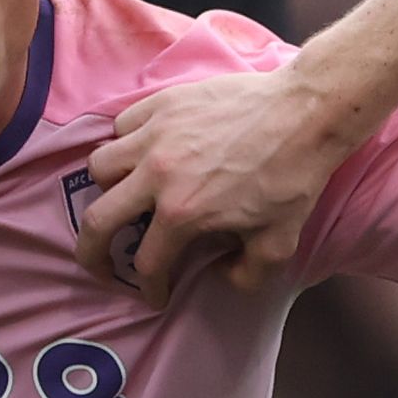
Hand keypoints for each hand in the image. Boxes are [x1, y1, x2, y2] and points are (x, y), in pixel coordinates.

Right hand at [71, 69, 354, 307]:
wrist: (306, 114)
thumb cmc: (293, 178)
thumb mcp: (278, 244)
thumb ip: (245, 275)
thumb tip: (217, 274)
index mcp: (182, 214)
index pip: (147, 264)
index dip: (150, 288)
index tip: (156, 294)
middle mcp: (156, 175)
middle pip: (97, 221)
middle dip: (92, 253)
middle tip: (99, 263)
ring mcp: (155, 134)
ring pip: (100, 166)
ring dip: (107, 190)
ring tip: (124, 197)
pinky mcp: (162, 103)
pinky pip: (122, 126)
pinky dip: (124, 143)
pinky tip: (142, 152)